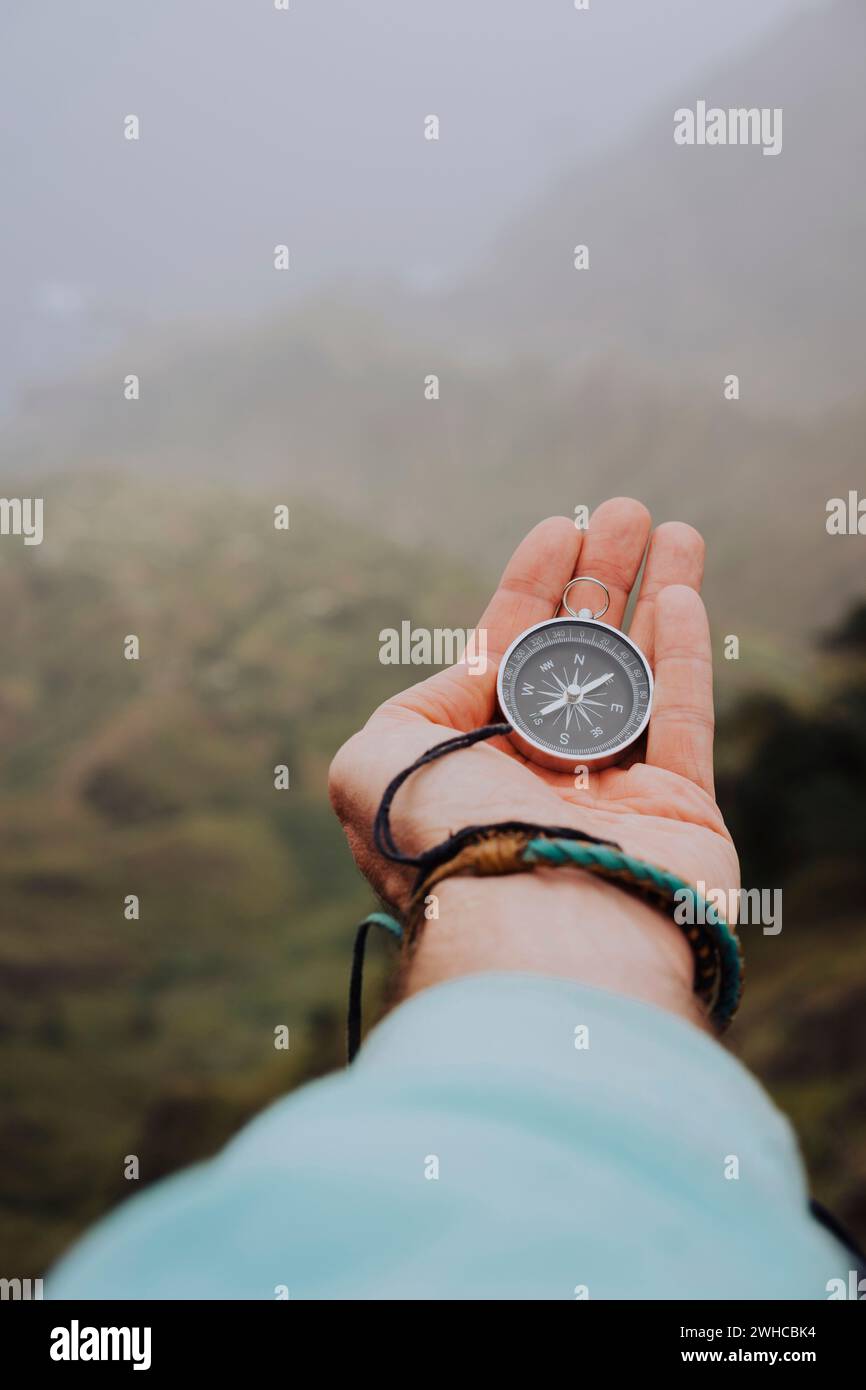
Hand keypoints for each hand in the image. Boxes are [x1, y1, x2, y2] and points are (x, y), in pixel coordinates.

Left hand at [330, 498, 737, 915]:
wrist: (534, 935)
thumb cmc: (445, 846)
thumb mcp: (366, 768)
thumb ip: (409, 710)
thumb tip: (479, 675)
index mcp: (470, 763)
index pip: (504, 655)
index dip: (529, 588)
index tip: (557, 528)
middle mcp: (540, 777)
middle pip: (575, 654)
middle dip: (598, 580)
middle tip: (624, 512)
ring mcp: (612, 798)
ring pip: (636, 678)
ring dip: (654, 598)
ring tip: (672, 529)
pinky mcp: (679, 817)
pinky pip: (684, 721)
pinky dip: (684, 656)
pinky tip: (684, 595)